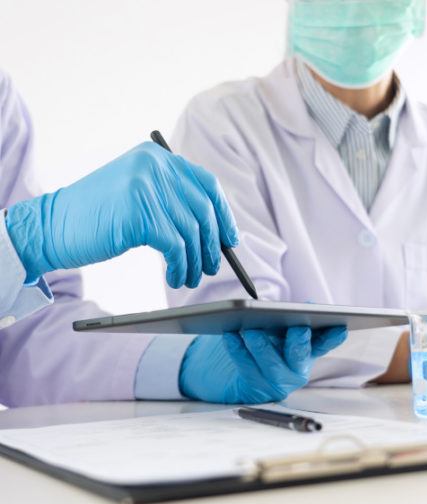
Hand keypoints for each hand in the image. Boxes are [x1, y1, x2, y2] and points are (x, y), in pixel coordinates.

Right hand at [6, 142, 238, 288]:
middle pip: (204, 209)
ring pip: (191, 232)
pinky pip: (176, 246)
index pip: (207, 184)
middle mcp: (155, 166)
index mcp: (158, 157)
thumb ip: (171, 199)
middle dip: (213, 243)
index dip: (223, 214)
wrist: (50, 226)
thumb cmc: (97, 217)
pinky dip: (180, 266)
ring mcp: (147, 187)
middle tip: (213, 266)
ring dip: (195, 261)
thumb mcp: (138, 194)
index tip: (230, 239)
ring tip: (189, 278)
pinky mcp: (140, 214)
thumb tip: (217, 229)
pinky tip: (174, 277)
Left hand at [179, 326, 347, 403]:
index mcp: (310, 351)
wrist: (244, 374)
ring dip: (262, 346)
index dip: (334, 336)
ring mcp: (278, 381)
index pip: (325, 342)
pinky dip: (238, 350)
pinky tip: (230, 334)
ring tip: (251, 329)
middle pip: (300, 355)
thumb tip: (308, 305)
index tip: (339, 327)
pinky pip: (246, 367)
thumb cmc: (269, 344)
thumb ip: (296, 318)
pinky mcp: (256, 387)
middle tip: (298, 328)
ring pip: (271, 364)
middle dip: (300, 342)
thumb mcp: (283, 331)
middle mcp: (298, 369)